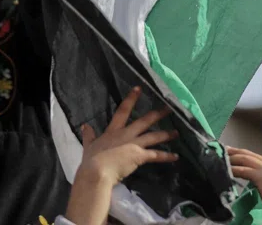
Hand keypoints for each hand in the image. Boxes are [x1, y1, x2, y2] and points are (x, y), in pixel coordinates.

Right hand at [65, 88, 178, 224]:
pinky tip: (175, 157)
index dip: (131, 99)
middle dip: (158, 114)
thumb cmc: (91, 160)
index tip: (139, 88)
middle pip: (145, 121)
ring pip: (154, 136)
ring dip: (166, 134)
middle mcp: (126, 134)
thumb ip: (88, 135)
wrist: (97, 172)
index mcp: (114, 131)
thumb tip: (84, 125)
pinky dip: (166, 156)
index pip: (123, 111)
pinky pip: (156, 156)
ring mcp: (134, 144)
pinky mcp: (140, 156)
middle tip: (169, 108)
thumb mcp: (88, 146)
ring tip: (176, 133)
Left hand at [228, 147, 261, 223]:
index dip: (243, 154)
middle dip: (235, 151)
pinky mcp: (261, 176)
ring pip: (245, 159)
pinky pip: (243, 170)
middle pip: (249, 154)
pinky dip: (234, 169)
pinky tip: (227, 170)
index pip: (256, 157)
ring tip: (221, 159)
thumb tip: (256, 182)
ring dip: (232, 158)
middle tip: (224, 150)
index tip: (234, 153)